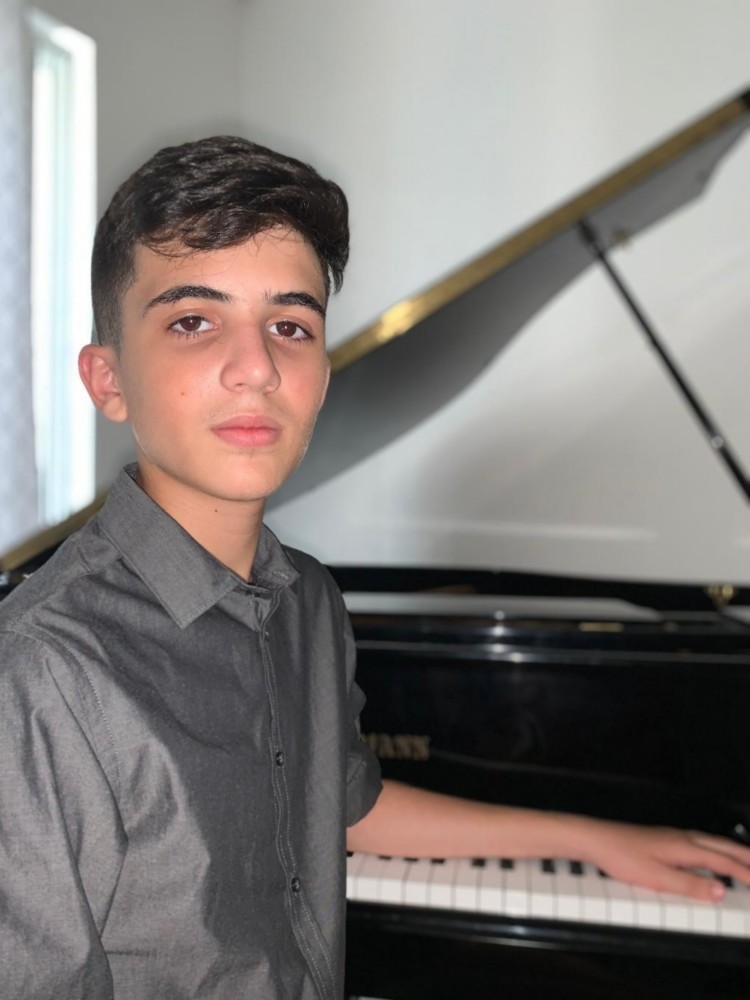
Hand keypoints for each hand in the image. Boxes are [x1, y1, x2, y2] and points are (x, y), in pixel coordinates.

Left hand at [582, 820, 749, 900]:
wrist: (596, 838)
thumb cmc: (622, 855)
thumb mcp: (657, 878)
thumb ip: (690, 886)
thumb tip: (720, 891)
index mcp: (685, 847)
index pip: (723, 861)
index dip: (745, 873)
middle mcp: (683, 838)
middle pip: (723, 846)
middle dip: (746, 857)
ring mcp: (674, 836)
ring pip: (713, 842)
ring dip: (733, 851)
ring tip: (747, 860)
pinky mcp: (665, 838)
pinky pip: (702, 842)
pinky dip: (717, 849)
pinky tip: (712, 855)